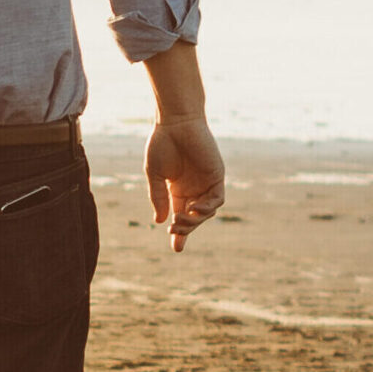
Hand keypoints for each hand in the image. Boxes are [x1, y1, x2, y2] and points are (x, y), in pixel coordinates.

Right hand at [145, 116, 225, 251]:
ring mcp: (206, 183)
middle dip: (185, 229)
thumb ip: (158, 197)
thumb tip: (159, 221)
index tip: (176, 249)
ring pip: (207, 212)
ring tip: (181, 218)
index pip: (180, 217)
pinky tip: (195, 209)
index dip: (179, 234)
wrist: (176, 123)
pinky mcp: (217, 175)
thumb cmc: (163, 144)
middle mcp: (193, 189)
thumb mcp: (155, 175)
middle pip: (194, 218)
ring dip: (196, 220)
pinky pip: (217, 199)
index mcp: (177, 190)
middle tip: (174, 231)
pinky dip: (207, 208)